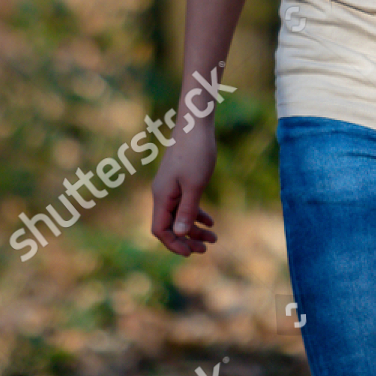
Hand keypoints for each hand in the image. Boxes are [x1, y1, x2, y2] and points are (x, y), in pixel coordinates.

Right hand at [151, 123, 217, 255]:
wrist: (195, 123)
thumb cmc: (196, 152)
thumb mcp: (195, 185)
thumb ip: (186, 210)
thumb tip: (179, 234)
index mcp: (162, 196)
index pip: (160, 230)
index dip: (174, 244)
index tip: (192, 253)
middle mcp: (162, 193)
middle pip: (170, 226)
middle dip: (187, 239)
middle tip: (206, 249)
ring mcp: (170, 187)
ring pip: (179, 216)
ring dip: (194, 228)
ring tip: (214, 238)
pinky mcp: (179, 180)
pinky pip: (184, 204)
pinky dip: (196, 214)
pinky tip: (210, 221)